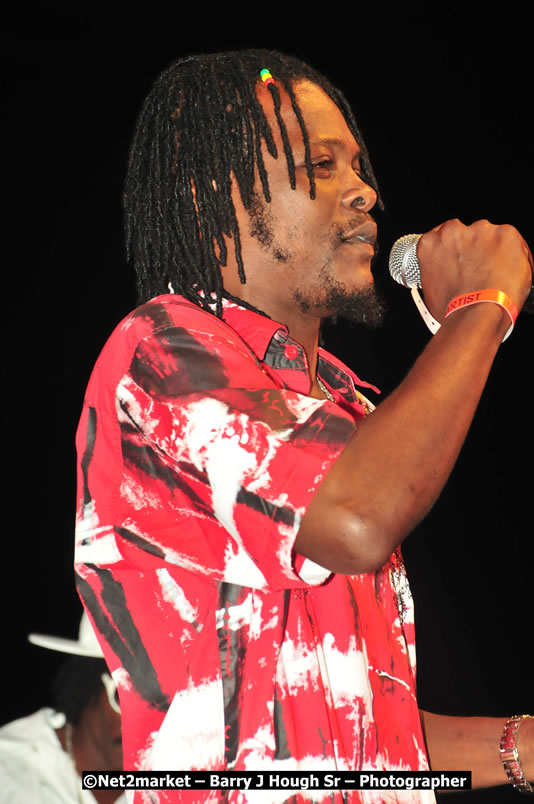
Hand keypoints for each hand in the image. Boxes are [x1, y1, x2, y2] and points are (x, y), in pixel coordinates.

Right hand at [417, 219, 532, 322]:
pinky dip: (511, 254)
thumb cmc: (453, 309)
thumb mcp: (430, 291)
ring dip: (491, 251)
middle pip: (466, 233)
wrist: (477, 314)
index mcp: (431, 244)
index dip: (453, 250)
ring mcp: (480, 230)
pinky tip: (506, 272)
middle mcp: (453, 232)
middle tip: (476, 270)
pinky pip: (511, 241)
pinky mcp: (505, 234)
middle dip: (472, 248)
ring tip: (493, 275)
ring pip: (489, 236)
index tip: (459, 259)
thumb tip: (447, 276)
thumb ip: (437, 272)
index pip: (441, 237)